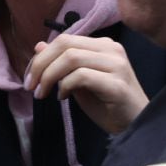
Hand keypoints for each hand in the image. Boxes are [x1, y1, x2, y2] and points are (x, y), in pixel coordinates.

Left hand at [26, 34, 148, 133]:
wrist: (134, 125)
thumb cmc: (107, 104)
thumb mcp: (79, 81)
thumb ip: (62, 63)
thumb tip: (38, 46)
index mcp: (103, 45)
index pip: (65, 40)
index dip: (42, 56)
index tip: (31, 77)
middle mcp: (111, 49)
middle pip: (65, 45)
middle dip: (41, 64)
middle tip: (32, 85)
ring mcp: (116, 65)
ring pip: (71, 58)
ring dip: (50, 76)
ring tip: (44, 93)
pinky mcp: (116, 84)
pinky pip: (81, 76)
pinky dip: (65, 86)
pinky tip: (63, 98)